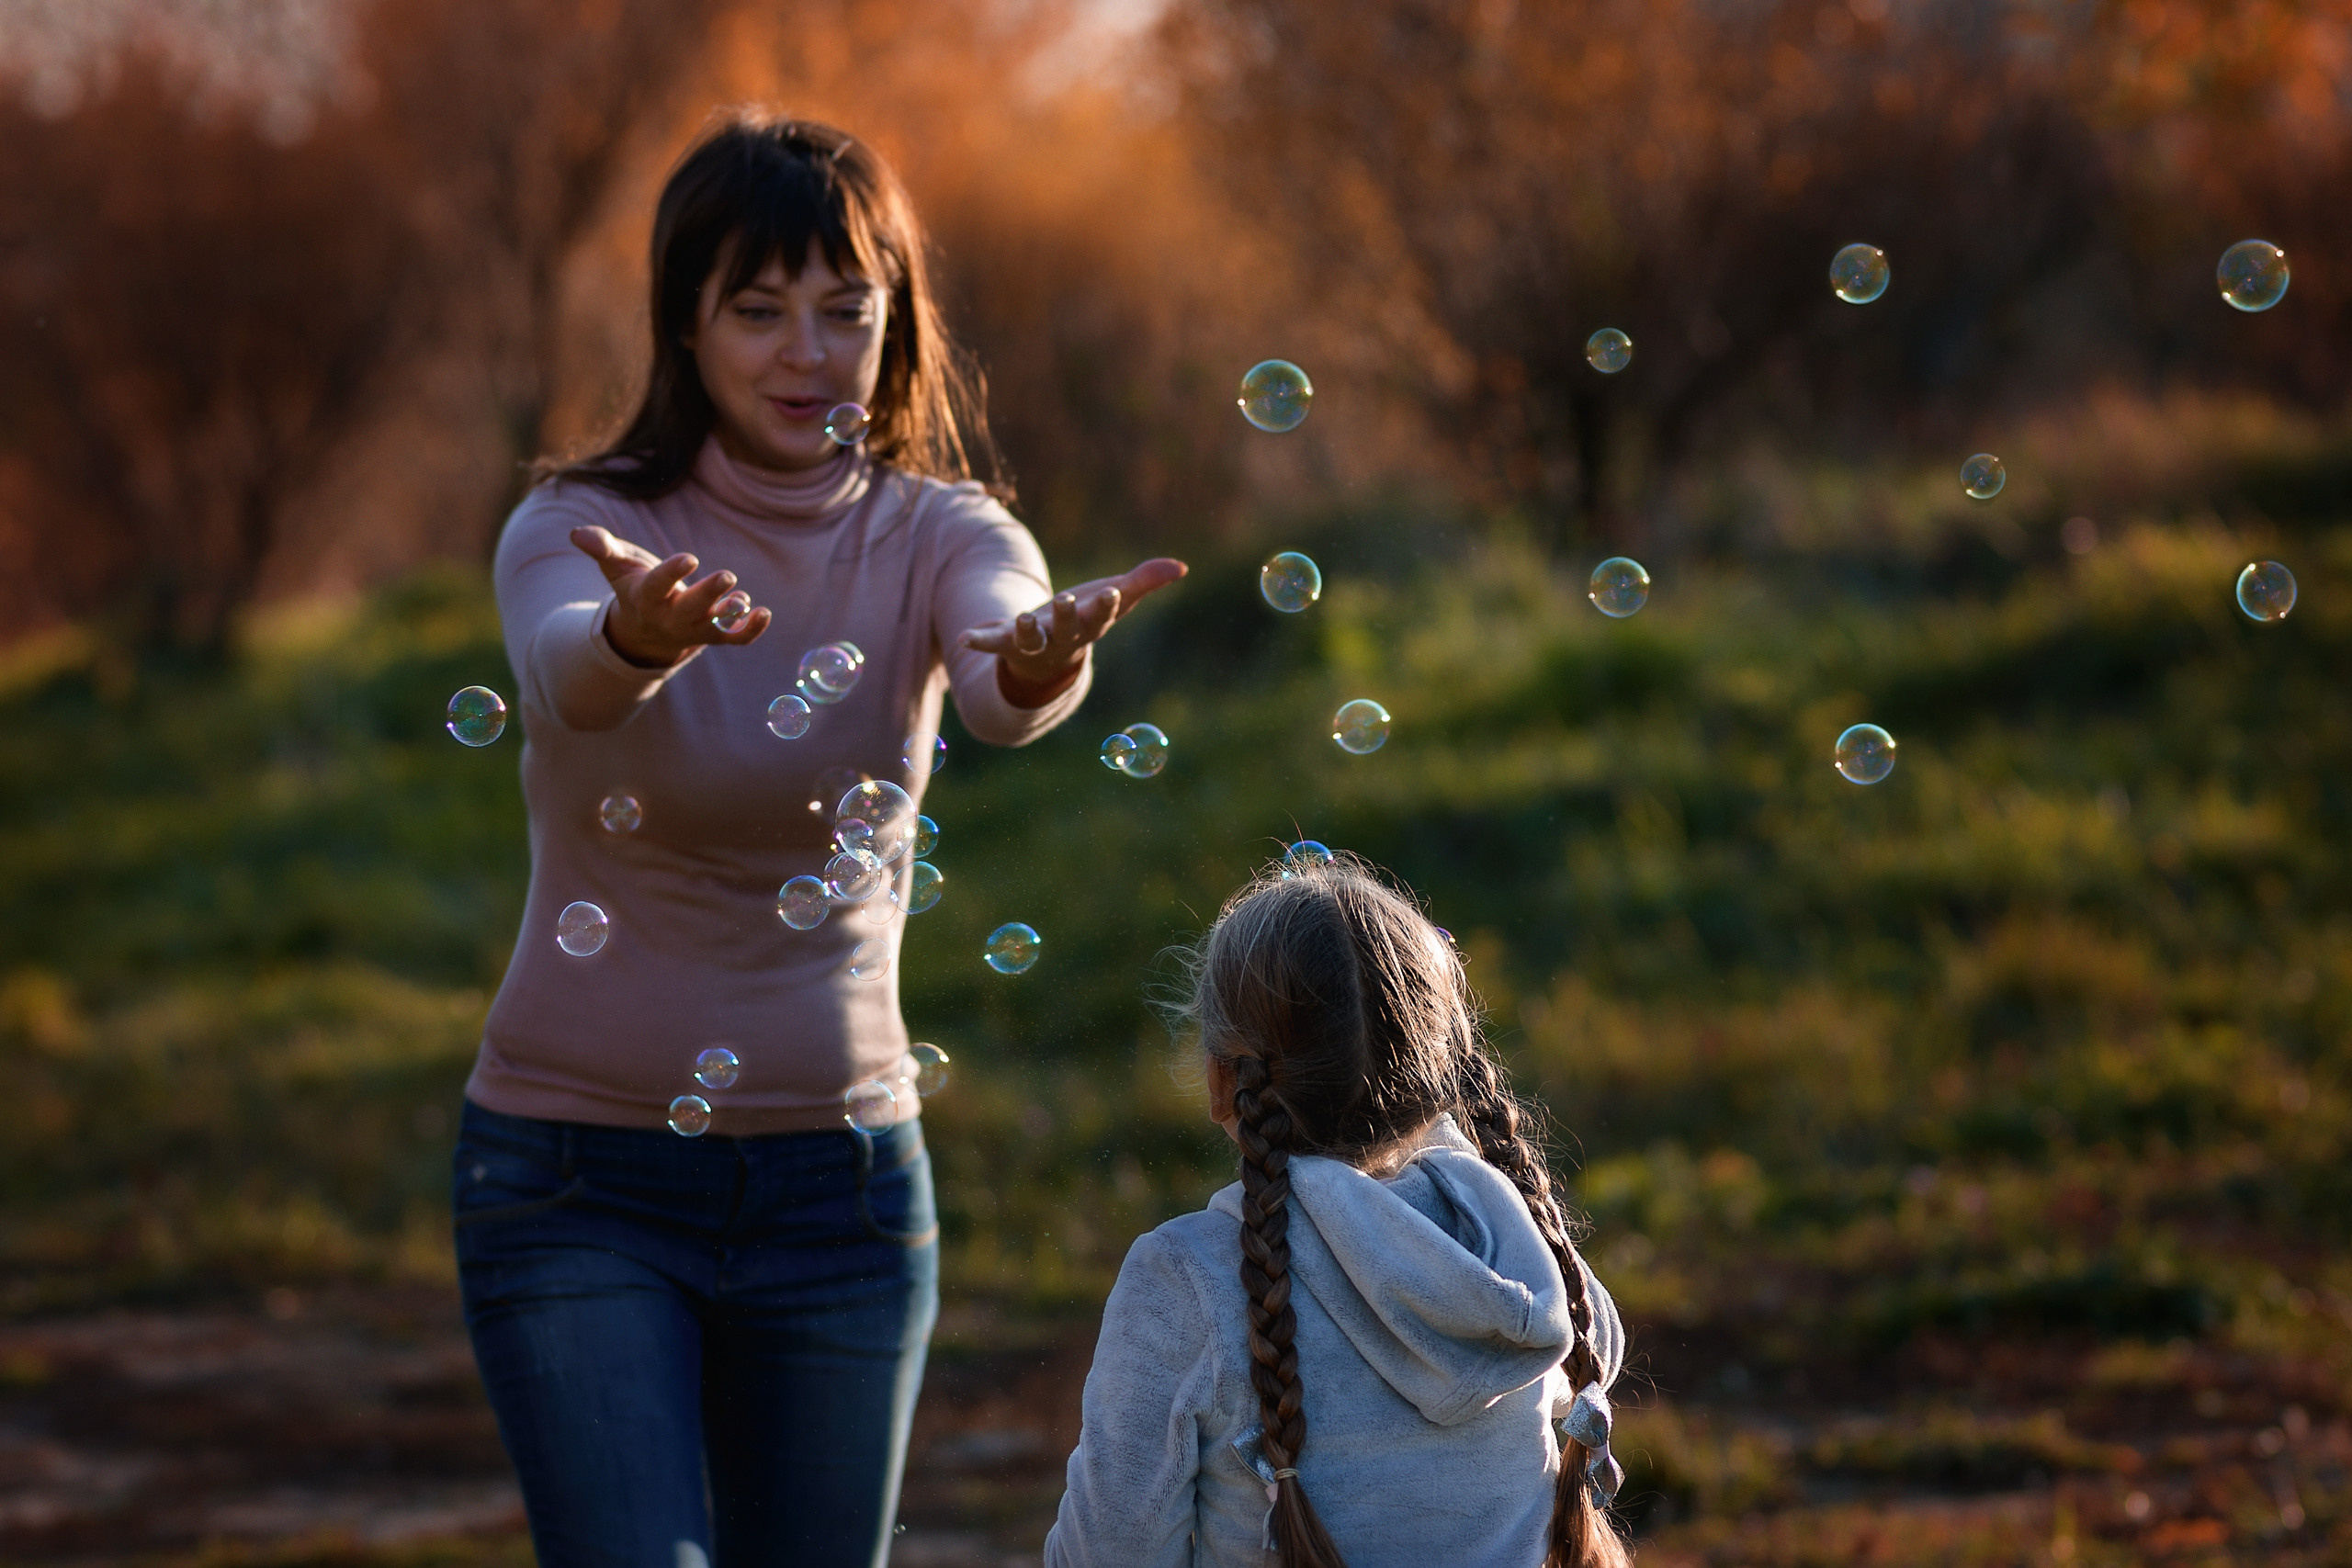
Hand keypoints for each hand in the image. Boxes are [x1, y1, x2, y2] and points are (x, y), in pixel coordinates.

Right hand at [570, 526, 771, 667]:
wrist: (646, 630)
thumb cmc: (635, 586)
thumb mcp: (617, 567)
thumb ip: (602, 549)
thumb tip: (577, 533)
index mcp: (646, 598)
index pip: (657, 586)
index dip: (672, 573)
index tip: (688, 558)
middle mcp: (670, 618)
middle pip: (689, 610)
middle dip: (708, 595)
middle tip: (728, 575)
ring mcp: (694, 630)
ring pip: (713, 627)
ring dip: (730, 616)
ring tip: (744, 600)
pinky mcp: (715, 635)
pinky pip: (735, 638)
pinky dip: (751, 630)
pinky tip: (764, 613)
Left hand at [960, 557, 1187, 706]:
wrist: (1050, 657)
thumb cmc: (1087, 619)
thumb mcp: (1116, 598)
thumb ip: (1146, 581)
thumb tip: (1181, 566)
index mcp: (1090, 626)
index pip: (1102, 617)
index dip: (1106, 606)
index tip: (1112, 592)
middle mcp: (1063, 639)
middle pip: (1066, 629)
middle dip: (1066, 616)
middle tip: (1065, 601)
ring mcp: (1034, 643)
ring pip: (1030, 640)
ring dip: (1026, 631)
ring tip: (1022, 619)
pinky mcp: (1007, 641)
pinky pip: (992, 642)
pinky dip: (979, 640)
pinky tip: (963, 637)